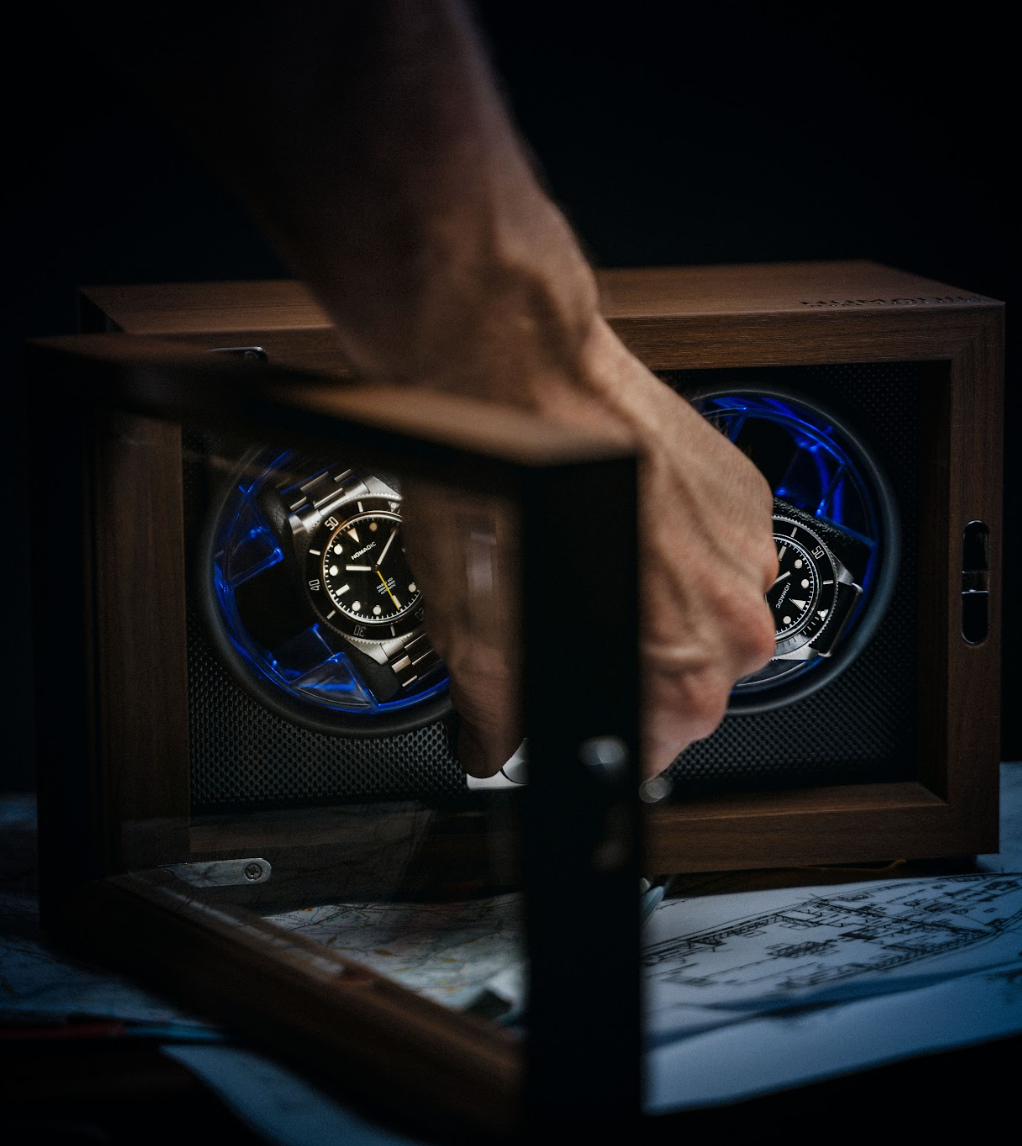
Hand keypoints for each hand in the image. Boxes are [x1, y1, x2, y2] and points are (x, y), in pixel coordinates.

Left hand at [402, 318, 777, 779]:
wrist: (521, 370)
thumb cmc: (503, 487)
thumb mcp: (475, 630)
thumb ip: (498, 710)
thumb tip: (494, 742)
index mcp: (682, 672)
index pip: (656, 748)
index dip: (605, 730)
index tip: (581, 708)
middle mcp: (734, 618)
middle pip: (689, 684)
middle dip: (633, 666)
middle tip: (574, 619)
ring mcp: (748, 550)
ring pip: (709, 615)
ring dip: (661, 602)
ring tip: (597, 558)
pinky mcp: (745, 495)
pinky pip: (719, 553)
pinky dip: (678, 548)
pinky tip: (624, 521)